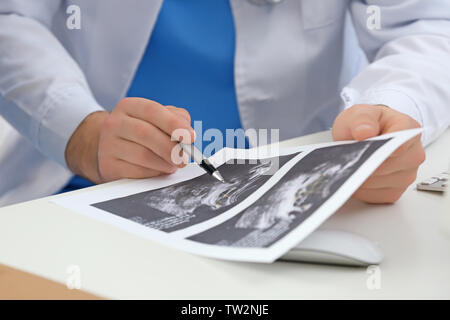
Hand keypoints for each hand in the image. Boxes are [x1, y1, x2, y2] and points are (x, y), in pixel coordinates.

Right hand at [65, 98, 194, 182]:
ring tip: (173, 165)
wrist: (111, 148)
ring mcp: (108, 144)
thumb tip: (189, 134)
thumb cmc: (142, 132)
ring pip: (142, 155)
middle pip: (145, 133)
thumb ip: (177, 120)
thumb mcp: (158, 119)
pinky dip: (154, 173)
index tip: (191, 137)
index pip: (152, 110)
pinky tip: (158, 170)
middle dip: (170, 148)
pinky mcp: (108, 166)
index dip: (173, 124)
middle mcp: (114, 122)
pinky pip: (136, 172)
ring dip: (164, 163)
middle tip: (184, 158)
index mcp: (129, 106)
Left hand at [332, 104, 425, 203]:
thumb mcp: (359, 113)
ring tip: (352, 165)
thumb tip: (364, 131)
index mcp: (409, 129)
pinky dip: (362, 190)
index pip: (398, 145)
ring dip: (361, 177)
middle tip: (350, 157)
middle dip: (364, 163)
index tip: (364, 150)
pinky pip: (376, 196)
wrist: (362, 135)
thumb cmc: (365, 124)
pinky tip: (356, 177)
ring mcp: (407, 174)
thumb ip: (362, 119)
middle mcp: (413, 153)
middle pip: (388, 167)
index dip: (379, 150)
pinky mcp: (395, 190)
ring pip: (380, 184)